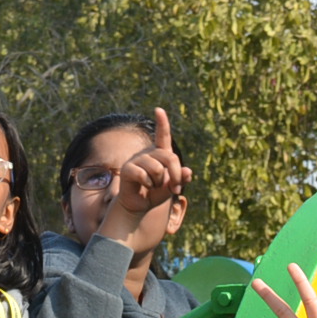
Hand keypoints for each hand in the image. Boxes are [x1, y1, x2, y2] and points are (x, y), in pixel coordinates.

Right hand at [99, 107, 192, 250]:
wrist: (138, 207)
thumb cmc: (155, 195)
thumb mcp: (172, 187)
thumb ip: (181, 178)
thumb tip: (188, 172)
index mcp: (159, 155)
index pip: (162, 136)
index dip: (162, 123)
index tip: (159, 110)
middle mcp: (148, 154)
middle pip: (170, 157)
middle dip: (175, 175)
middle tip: (175, 188)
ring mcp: (136, 160)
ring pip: (158, 168)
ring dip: (160, 182)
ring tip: (154, 187)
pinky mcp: (128, 170)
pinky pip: (144, 175)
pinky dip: (148, 184)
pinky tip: (144, 187)